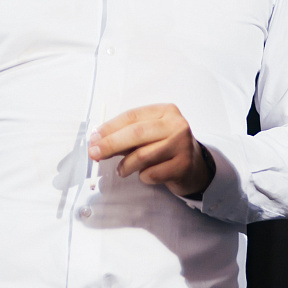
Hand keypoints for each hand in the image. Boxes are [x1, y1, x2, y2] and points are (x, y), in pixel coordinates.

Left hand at [89, 103, 213, 197]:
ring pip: (142, 156)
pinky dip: (143, 177)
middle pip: (136, 133)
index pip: (132, 116)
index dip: (109, 128)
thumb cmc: (165, 147)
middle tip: (94, 154)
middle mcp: (177, 124)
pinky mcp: (183, 165)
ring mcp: (182, 145)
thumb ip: (126, 136)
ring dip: (125, 166)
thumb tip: (97, 142)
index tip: (93, 138)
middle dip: (110, 144)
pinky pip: (151, 174)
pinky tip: (146, 174)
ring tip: (122, 170)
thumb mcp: (149, 135)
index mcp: (166, 111)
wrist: (194, 166)